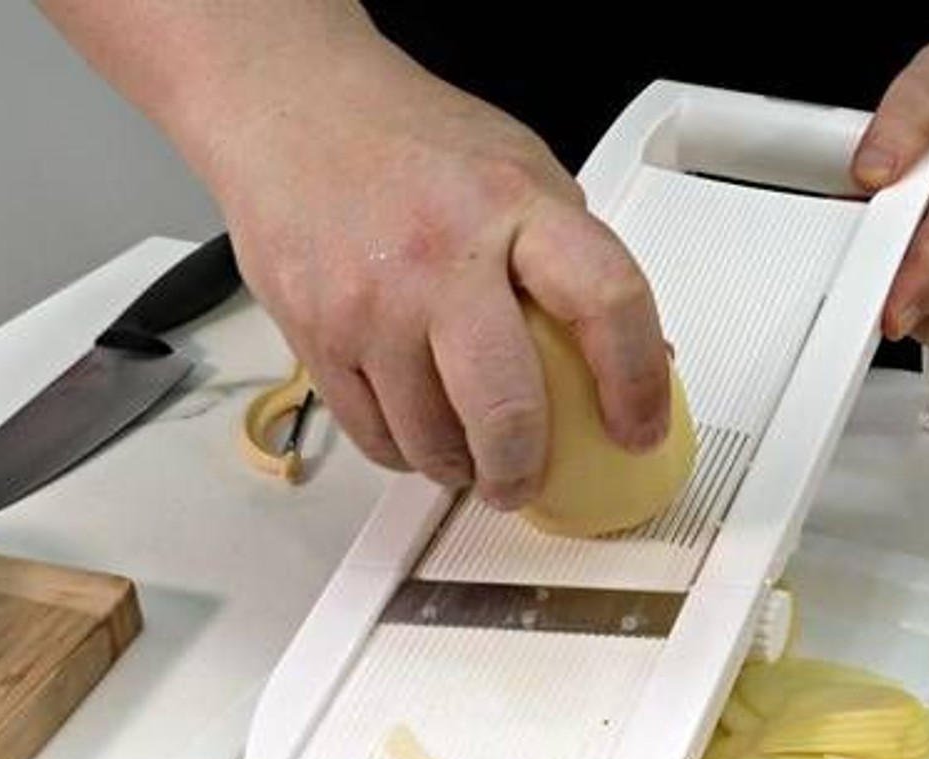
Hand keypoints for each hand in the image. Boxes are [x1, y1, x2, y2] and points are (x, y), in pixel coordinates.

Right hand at [204, 37, 670, 507]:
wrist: (290, 108)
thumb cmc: (411, 142)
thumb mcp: (520, 171)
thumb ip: (574, 259)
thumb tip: (637, 356)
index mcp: (515, 204)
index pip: (607, 300)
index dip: (637, 382)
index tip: (638, 427)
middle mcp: (442, 255)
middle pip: (506, 407)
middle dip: (525, 469)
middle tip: (529, 480)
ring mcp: (372, 303)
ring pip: (432, 441)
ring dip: (461, 467)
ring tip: (471, 452)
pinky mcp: (317, 337)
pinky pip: (375, 437)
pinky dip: (407, 452)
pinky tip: (420, 430)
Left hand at [852, 37, 928, 345]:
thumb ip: (910, 109)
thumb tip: (871, 170)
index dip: (923, 274)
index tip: (891, 310)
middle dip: (887, 262)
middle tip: (882, 214)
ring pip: (928, 303)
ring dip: (901, 270)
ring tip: (922, 213)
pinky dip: (914, 297)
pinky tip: (927, 250)